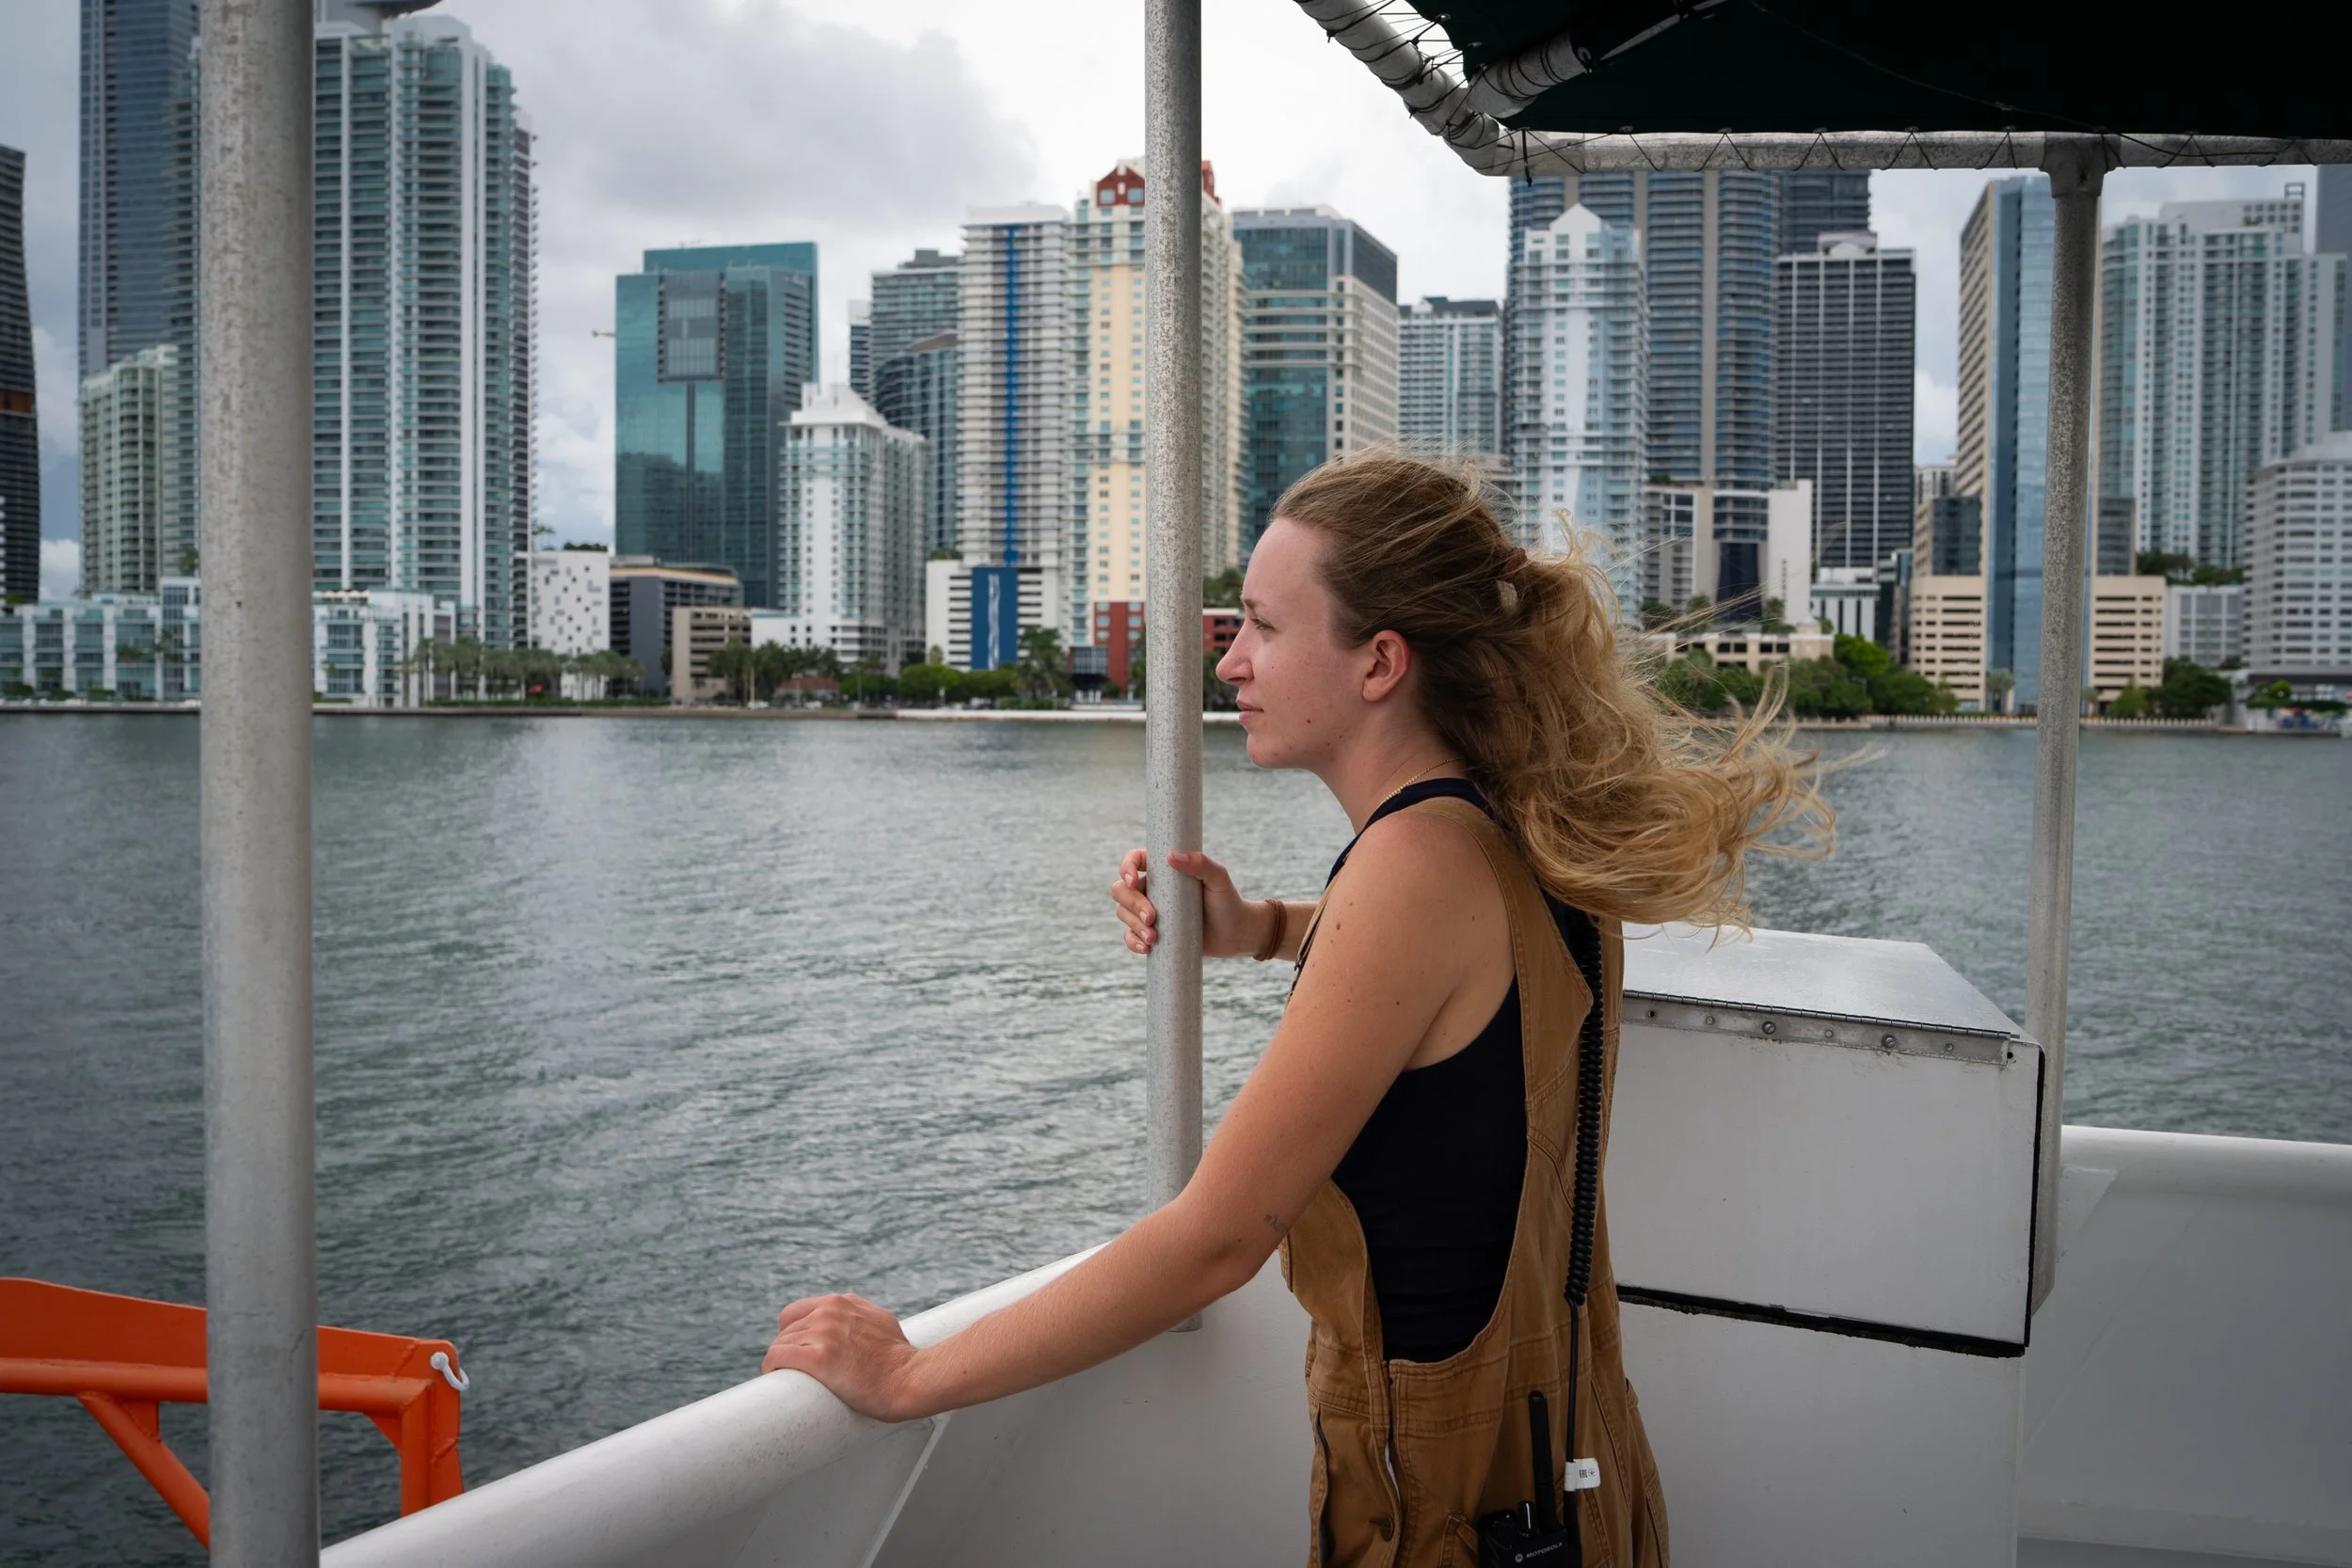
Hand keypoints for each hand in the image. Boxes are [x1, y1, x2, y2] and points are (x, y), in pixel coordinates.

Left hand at [761, 1293, 925, 1421]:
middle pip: (787, 1330)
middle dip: (788, 1350)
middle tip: (795, 1372)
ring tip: (791, 1380)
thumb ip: (860, 1315)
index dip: (793, 1333)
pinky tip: (777, 1377)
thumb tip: (851, 1322)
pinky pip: (777, 1356)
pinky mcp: (817, 1357)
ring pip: (780, 1344)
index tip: (797, 1351)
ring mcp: (823, 1332)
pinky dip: (772, 1367)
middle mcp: (830, 1311)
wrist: (909, 1379)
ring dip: (782, 1362)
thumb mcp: (880, 1320)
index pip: (796, 1312)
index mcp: (842, 1302)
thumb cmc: (898, 1359)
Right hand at [1110, 847, 1274, 959]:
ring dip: (1133, 926)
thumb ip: (1201, 863)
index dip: (1126, 868)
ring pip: (1123, 913)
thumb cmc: (1228, 902)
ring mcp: (1151, 912)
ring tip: (1154, 938)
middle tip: (1152, 917)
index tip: (1133, 880)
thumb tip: (1172, 857)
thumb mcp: (1218, 879)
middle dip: (1131, 904)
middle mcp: (1153, 888)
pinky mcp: (1153, 933)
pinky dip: (1132, 941)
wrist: (1236, 934)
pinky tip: (1146, 947)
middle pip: (1121, 890)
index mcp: (1164, 869)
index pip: (1134, 860)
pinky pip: (1130, 936)